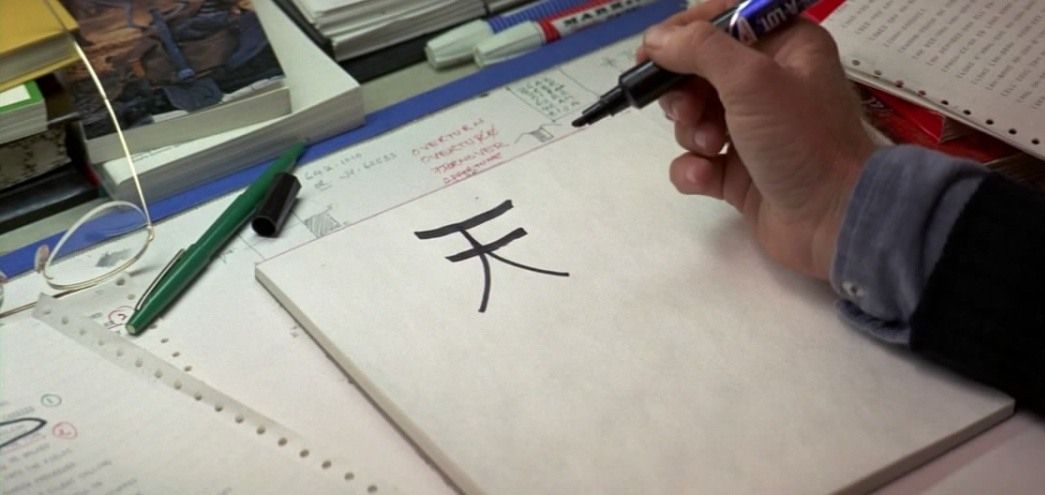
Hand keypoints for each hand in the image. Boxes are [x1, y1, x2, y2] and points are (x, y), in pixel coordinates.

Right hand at [640, 0, 874, 279]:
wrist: (835, 220)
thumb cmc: (802, 139)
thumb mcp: (752, 80)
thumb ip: (699, 50)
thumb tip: (655, 40)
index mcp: (785, 46)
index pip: (724, 21)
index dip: (684, 33)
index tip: (651, 54)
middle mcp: (771, 83)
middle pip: (700, 71)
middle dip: (684, 93)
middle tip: (685, 111)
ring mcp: (754, 130)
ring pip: (694, 117)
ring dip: (692, 132)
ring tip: (712, 148)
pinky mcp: (740, 172)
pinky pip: (698, 160)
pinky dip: (694, 168)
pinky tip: (706, 177)